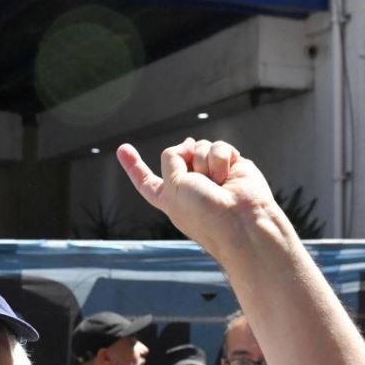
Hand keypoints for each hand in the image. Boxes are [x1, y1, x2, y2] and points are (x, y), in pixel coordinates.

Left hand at [116, 138, 279, 255]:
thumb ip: (172, 159)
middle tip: (198, 179)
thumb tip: (189, 143)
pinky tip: (229, 175)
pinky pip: (219, 147)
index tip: (123, 149)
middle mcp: (190, 186)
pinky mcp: (233, 165)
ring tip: (217, 182)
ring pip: (198, 147)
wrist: (241, 221)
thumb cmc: (204, 214)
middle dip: (184, 159)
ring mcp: (212, 174)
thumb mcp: (173, 188)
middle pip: (177, 154)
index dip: (134, 165)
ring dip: (205, 162)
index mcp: (169, 197)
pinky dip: (222, 159)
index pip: (146, 180)